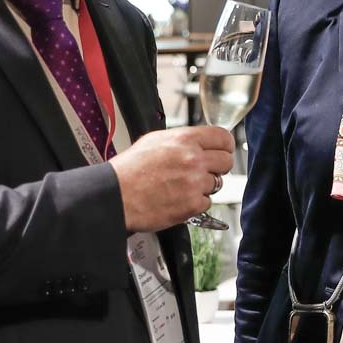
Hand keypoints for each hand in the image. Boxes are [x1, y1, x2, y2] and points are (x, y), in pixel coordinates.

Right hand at [109, 126, 233, 230]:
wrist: (116, 196)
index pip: (223, 137)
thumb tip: (198, 142)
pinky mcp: (192, 205)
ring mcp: (195, 183)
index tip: (223, 149)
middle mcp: (193, 159)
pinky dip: (196, 203)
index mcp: (184, 140)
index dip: (225, 145)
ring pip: (216, 183)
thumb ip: (181, 140)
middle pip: (226, 161)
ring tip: (181, 186)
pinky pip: (207, 202)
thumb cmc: (129, 170)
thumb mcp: (154, 141)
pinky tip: (179, 198)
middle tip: (204, 171)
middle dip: (218, 166)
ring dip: (203, 186)